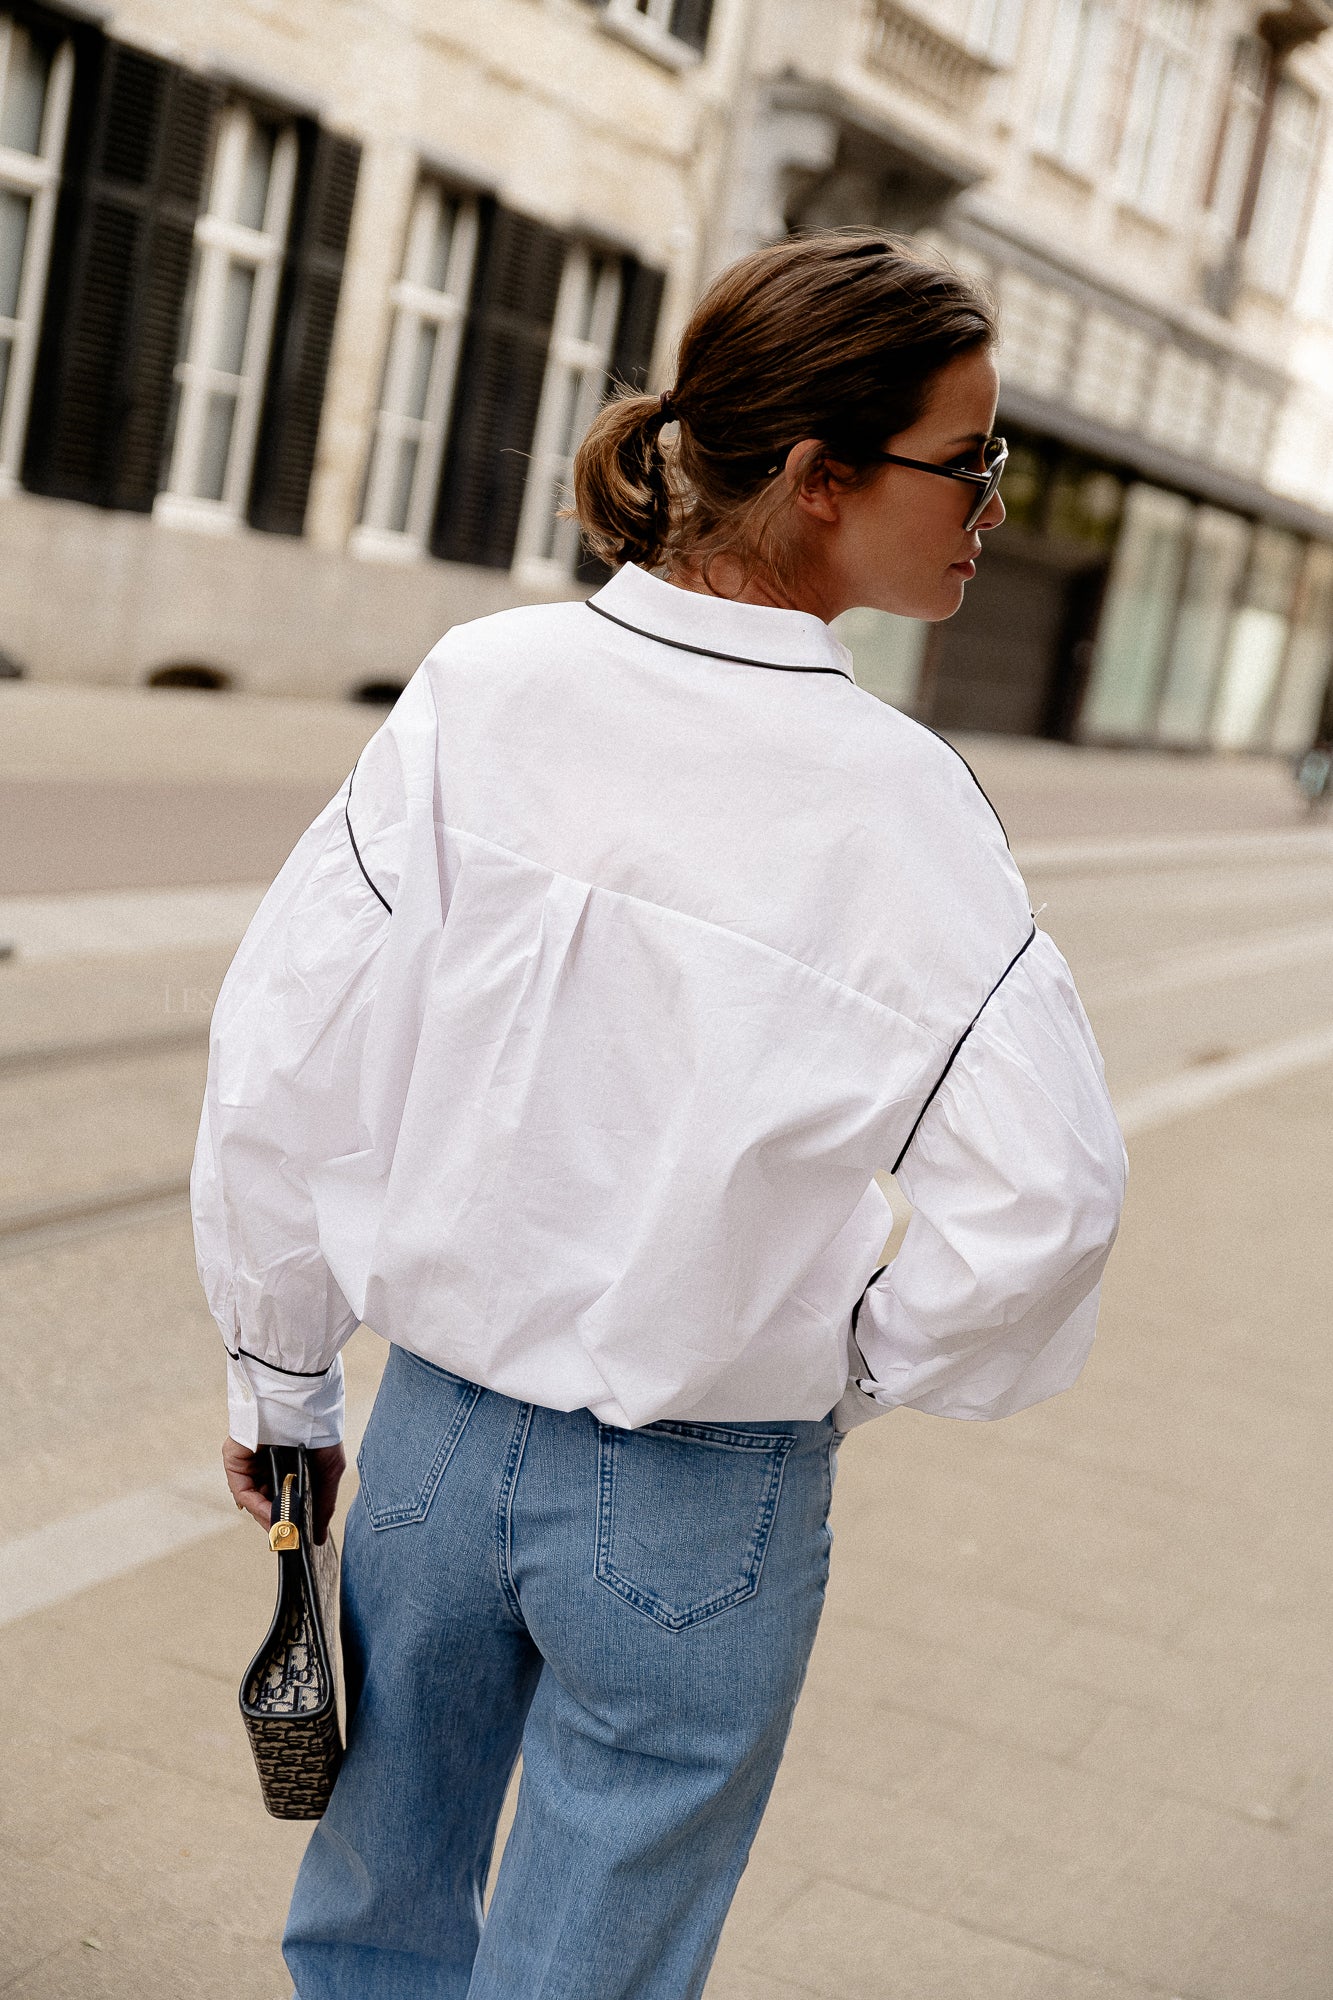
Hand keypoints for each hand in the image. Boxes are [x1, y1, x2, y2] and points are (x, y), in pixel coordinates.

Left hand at [222, 1438, 346, 1545]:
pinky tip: (271, 1514)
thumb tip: (318, 1540)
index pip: (283, 1499)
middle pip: (267, 1502)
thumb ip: (322, 1507)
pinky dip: (256, 1505)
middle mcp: (266, 1465)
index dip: (290, 1519)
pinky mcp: (236, 1459)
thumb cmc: (320, 1431)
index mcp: (287, 1465)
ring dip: (267, 1518)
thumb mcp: (327, 1472)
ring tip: (283, 1531)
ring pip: (254, 1499)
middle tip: (291, 1539)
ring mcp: (249, 1463)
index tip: (300, 1536)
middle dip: (278, 1522)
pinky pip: (243, 1489)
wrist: (303, 1402)